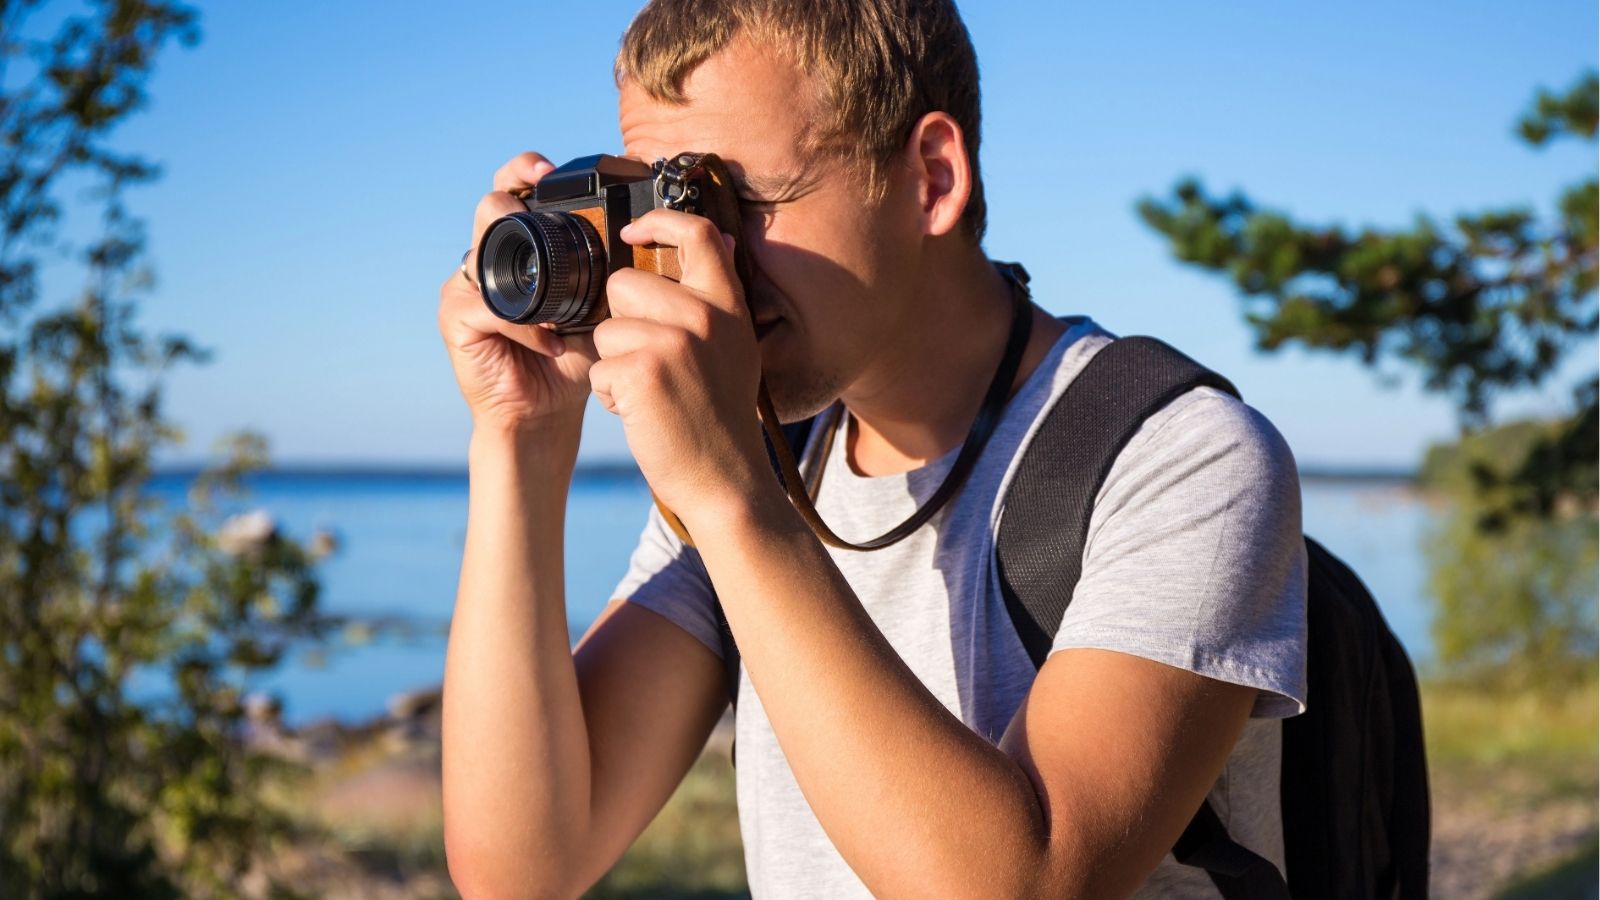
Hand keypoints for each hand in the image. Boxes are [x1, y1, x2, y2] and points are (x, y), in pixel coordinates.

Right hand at [437, 152, 597, 438]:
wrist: (546, 412)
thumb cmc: (573, 357)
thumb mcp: (601, 308)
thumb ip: (616, 273)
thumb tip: (662, 237)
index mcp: (519, 248)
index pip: (511, 191)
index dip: (523, 170)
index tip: (548, 169)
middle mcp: (487, 260)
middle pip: (490, 207)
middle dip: (513, 200)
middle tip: (538, 206)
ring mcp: (466, 288)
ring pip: (482, 252)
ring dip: (525, 273)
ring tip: (558, 303)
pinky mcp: (458, 320)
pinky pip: (490, 309)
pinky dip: (527, 326)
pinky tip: (553, 343)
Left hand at [588, 210, 771, 515]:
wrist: (725, 479)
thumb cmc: (720, 416)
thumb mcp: (736, 347)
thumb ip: (718, 299)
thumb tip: (716, 240)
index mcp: (727, 305)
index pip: (698, 233)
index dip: (659, 220)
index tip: (632, 231)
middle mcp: (704, 316)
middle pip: (623, 283)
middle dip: (619, 320)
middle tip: (645, 359)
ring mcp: (674, 342)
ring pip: (604, 329)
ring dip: (613, 362)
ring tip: (646, 392)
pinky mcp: (643, 373)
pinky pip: (600, 367)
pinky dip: (610, 394)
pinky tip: (640, 412)